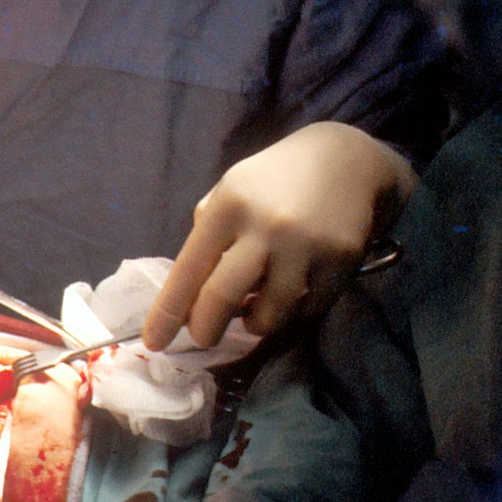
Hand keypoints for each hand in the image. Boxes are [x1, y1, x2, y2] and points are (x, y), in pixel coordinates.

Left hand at [143, 122, 415, 349]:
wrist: (346, 159)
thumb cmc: (276, 179)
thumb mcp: (232, 188)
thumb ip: (209, 231)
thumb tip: (192, 291)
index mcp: (229, 205)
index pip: (189, 269)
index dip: (169, 312)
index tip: (155, 343)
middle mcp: (264, 225)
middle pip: (222, 298)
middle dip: (206, 329)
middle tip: (205, 338)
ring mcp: (304, 245)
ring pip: (269, 315)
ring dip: (257, 322)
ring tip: (257, 308)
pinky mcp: (340, 260)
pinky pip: (308, 310)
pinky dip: (296, 310)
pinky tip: (296, 289)